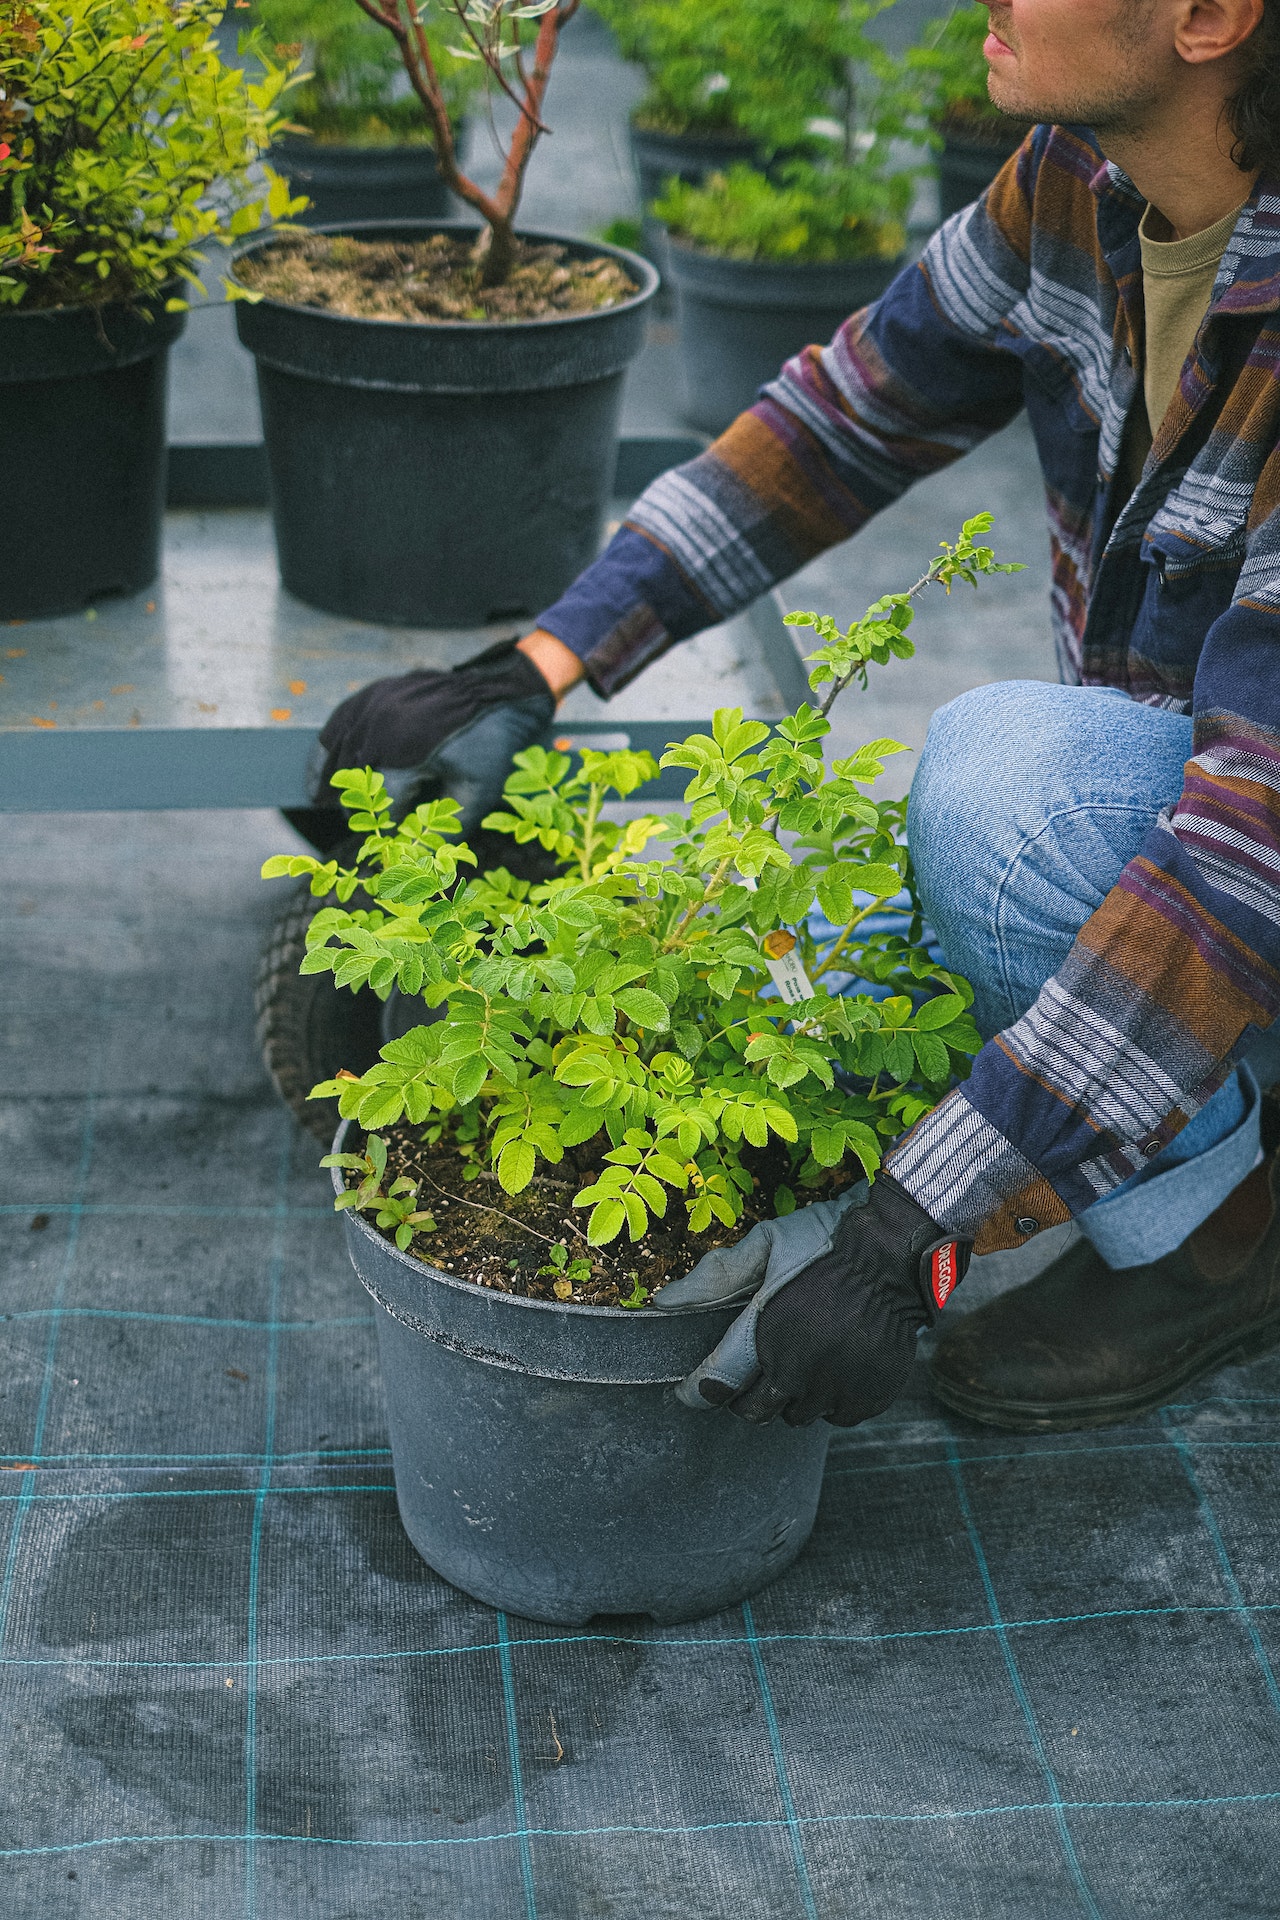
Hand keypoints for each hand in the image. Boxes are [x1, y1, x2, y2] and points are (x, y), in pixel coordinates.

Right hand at [308, 637, 556, 832]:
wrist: (500, 693)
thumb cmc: (492, 745)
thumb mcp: (478, 792)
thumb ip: (448, 827)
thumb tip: (422, 857)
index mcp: (404, 755)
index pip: (380, 803)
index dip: (383, 825)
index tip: (386, 841)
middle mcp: (380, 728)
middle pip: (351, 777)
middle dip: (352, 805)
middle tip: (356, 825)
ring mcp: (374, 705)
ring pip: (336, 748)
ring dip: (326, 776)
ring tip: (318, 799)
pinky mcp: (375, 692)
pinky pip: (339, 721)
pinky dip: (328, 744)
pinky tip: (323, 764)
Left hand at [654, 1173, 970, 1427]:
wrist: (895, 1250)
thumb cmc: (825, 1242)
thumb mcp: (767, 1245)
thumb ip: (715, 1277)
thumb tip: (663, 1302)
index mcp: (767, 1332)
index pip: (716, 1383)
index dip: (696, 1391)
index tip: (689, 1390)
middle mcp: (799, 1368)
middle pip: (755, 1411)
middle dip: (744, 1397)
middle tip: (751, 1373)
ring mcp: (837, 1386)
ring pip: (797, 1414)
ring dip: (791, 1396)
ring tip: (801, 1359)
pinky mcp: (870, 1395)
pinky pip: (837, 1416)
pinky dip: (831, 1400)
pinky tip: (834, 1366)